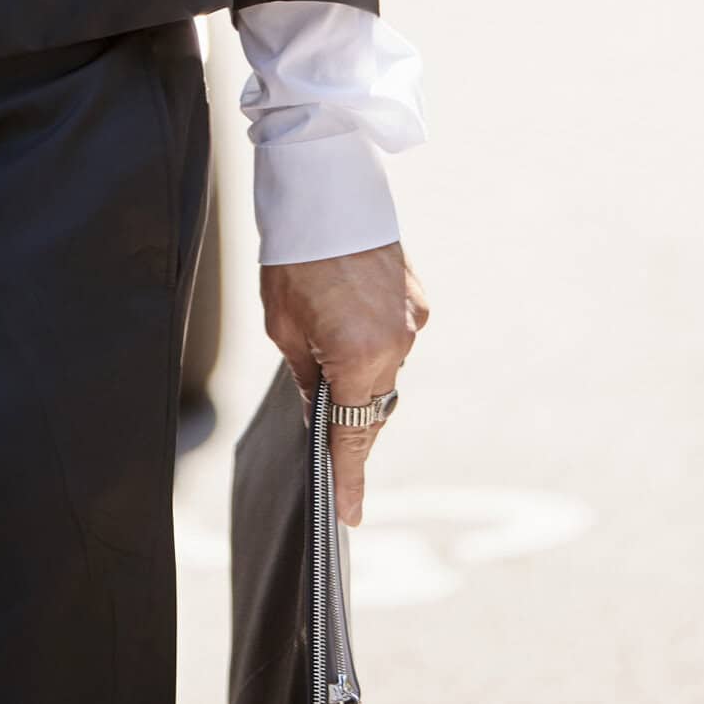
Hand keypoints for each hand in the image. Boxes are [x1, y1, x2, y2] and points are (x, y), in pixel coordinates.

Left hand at [260, 240, 428, 525]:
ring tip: (326, 349)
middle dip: (349, 421)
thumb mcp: (284, 326)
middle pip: (373, 407)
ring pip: (386, 374)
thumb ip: (309, 377)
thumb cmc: (293, 256)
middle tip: (326, 435)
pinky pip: (395, 342)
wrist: (325, 186)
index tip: (350, 517)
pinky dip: (373, 346)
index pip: (352, 436)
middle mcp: (398, 345)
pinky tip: (347, 322)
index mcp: (359, 357)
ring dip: (361, 377)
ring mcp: (413, 321)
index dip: (349, 479)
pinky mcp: (419, 300)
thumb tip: (322, 410)